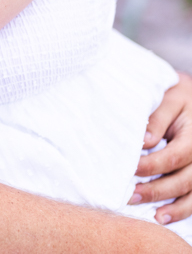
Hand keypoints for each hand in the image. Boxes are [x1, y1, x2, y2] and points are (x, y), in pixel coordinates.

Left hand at [131, 72, 191, 224]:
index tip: (128, 170)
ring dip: (176, 208)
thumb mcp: (170, 99)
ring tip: (155, 217)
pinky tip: (166, 216)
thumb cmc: (178, 96)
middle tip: (130, 197)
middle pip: (185, 179)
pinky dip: (185, 209)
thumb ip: (157, 119)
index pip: (174, 156)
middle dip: (157, 190)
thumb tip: (144, 141)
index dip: (151, 166)